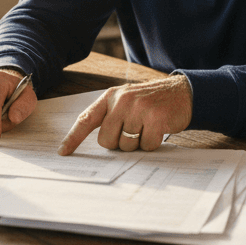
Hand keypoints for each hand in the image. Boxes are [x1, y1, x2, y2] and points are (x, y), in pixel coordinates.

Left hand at [57, 75, 192, 154]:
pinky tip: (158, 129)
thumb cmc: (150, 101)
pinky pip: (146, 146)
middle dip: (119, 142)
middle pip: (106, 141)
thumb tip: (99, 144)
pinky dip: (152, 143)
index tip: (63, 152)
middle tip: (133, 130)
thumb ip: (109, 116)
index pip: (86, 119)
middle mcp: (122, 101)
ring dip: (137, 143)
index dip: (73, 137)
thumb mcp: (125, 100)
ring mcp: (139, 109)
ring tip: (147, 127)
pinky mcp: (155, 119)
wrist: (182, 92)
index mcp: (110, 97)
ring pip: (126, 146)